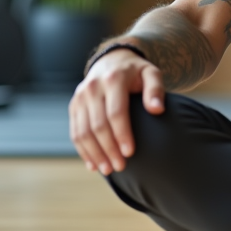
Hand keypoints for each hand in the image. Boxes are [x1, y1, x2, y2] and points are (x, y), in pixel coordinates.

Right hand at [69, 50, 164, 174]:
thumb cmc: (136, 72)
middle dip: (108, 149)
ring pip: (83, 131)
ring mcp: (80, 97)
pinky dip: (83, 150)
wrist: (112, 60)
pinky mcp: (74, 106)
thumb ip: (156, 90)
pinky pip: (75, 132)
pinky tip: (92, 164)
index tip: (130, 152)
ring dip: (94, 153)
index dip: (122, 134)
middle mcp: (93, 88)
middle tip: (121, 167)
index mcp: (114, 79)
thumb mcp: (151, 74)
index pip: (116, 112)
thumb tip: (157, 109)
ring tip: (108, 170)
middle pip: (98, 125)